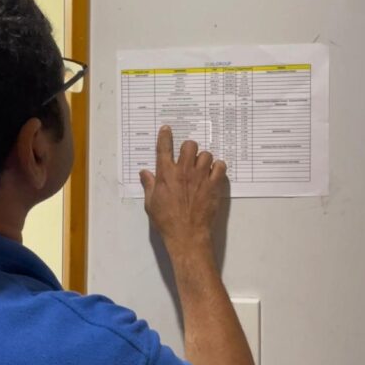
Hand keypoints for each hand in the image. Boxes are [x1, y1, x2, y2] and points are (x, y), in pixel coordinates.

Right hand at [139, 126, 226, 252]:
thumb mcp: (151, 204)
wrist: (187, 234)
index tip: (167, 129)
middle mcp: (184, 171)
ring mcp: (200, 177)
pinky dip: (218, 168)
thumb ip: (149, 185)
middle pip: (190, 145)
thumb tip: (144, 173)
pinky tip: (213, 174)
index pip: (164, 148)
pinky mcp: (213, 185)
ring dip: (203, 159)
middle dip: (189, 148)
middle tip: (188, 157)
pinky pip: (220, 166)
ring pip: (206, 154)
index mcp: (166, 174)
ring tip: (202, 168)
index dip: (165, 136)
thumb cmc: (166, 221)